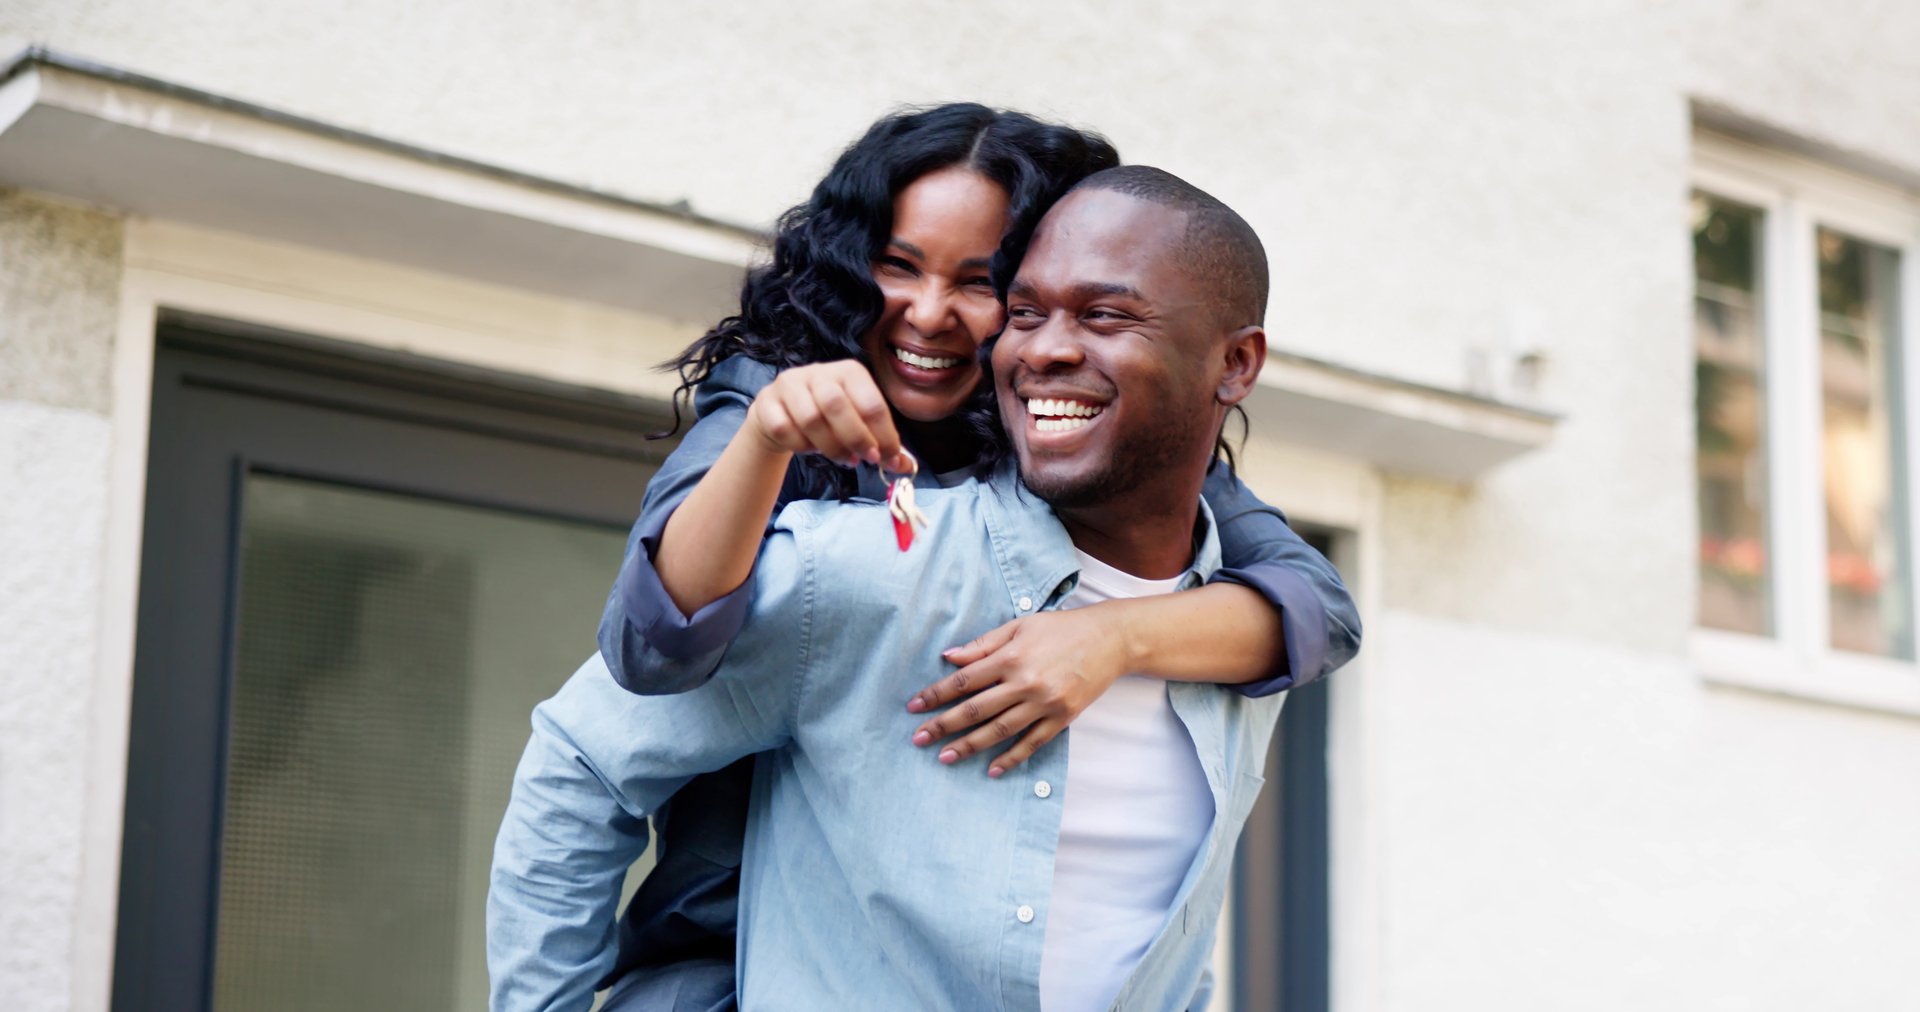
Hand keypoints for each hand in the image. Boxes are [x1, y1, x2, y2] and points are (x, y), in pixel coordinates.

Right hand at [746, 360, 911, 469]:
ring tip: (842, 458)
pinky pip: (784, 429)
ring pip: (809, 418)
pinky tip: (811, 449)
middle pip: (836, 405)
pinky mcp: (766, 402)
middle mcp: (818, 372)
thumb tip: (906, 467)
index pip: (870, 402)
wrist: (781, 417)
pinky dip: (801, 446)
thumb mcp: (859, 427)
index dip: (883, 433)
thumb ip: (881, 444)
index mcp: (849, 372)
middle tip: (865, 459)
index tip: (888, 458)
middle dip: (855, 438)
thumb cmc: (829, 421)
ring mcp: (789, 384)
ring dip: (830, 446)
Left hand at [906, 609, 1131, 776]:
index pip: (964, 681)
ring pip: (999, 730)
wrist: (1110, 640)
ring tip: (945, 757)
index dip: (935, 694)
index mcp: (1011, 656)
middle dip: (943, 725)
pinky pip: (1032, 743)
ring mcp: (1044, 703)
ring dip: (970, 746)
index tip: (914, 707)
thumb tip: (948, 657)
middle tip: (918, 739)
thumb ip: (983, 644)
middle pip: (975, 710)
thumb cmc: (1061, 629)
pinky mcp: (1062, 718)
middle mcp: (1025, 682)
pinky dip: (1011, 758)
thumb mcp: (1020, 626)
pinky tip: (992, 770)